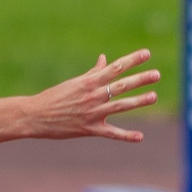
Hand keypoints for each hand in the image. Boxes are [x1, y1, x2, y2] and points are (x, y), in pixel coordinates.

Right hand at [21, 50, 158, 141]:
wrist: (35, 115)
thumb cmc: (54, 97)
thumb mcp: (74, 82)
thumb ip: (93, 72)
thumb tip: (105, 59)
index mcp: (89, 81)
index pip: (115, 67)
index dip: (133, 60)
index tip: (147, 54)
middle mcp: (93, 95)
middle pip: (122, 85)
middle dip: (141, 79)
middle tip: (157, 74)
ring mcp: (92, 112)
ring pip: (121, 106)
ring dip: (139, 101)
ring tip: (153, 96)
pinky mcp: (89, 129)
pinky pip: (111, 133)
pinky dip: (126, 136)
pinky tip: (140, 137)